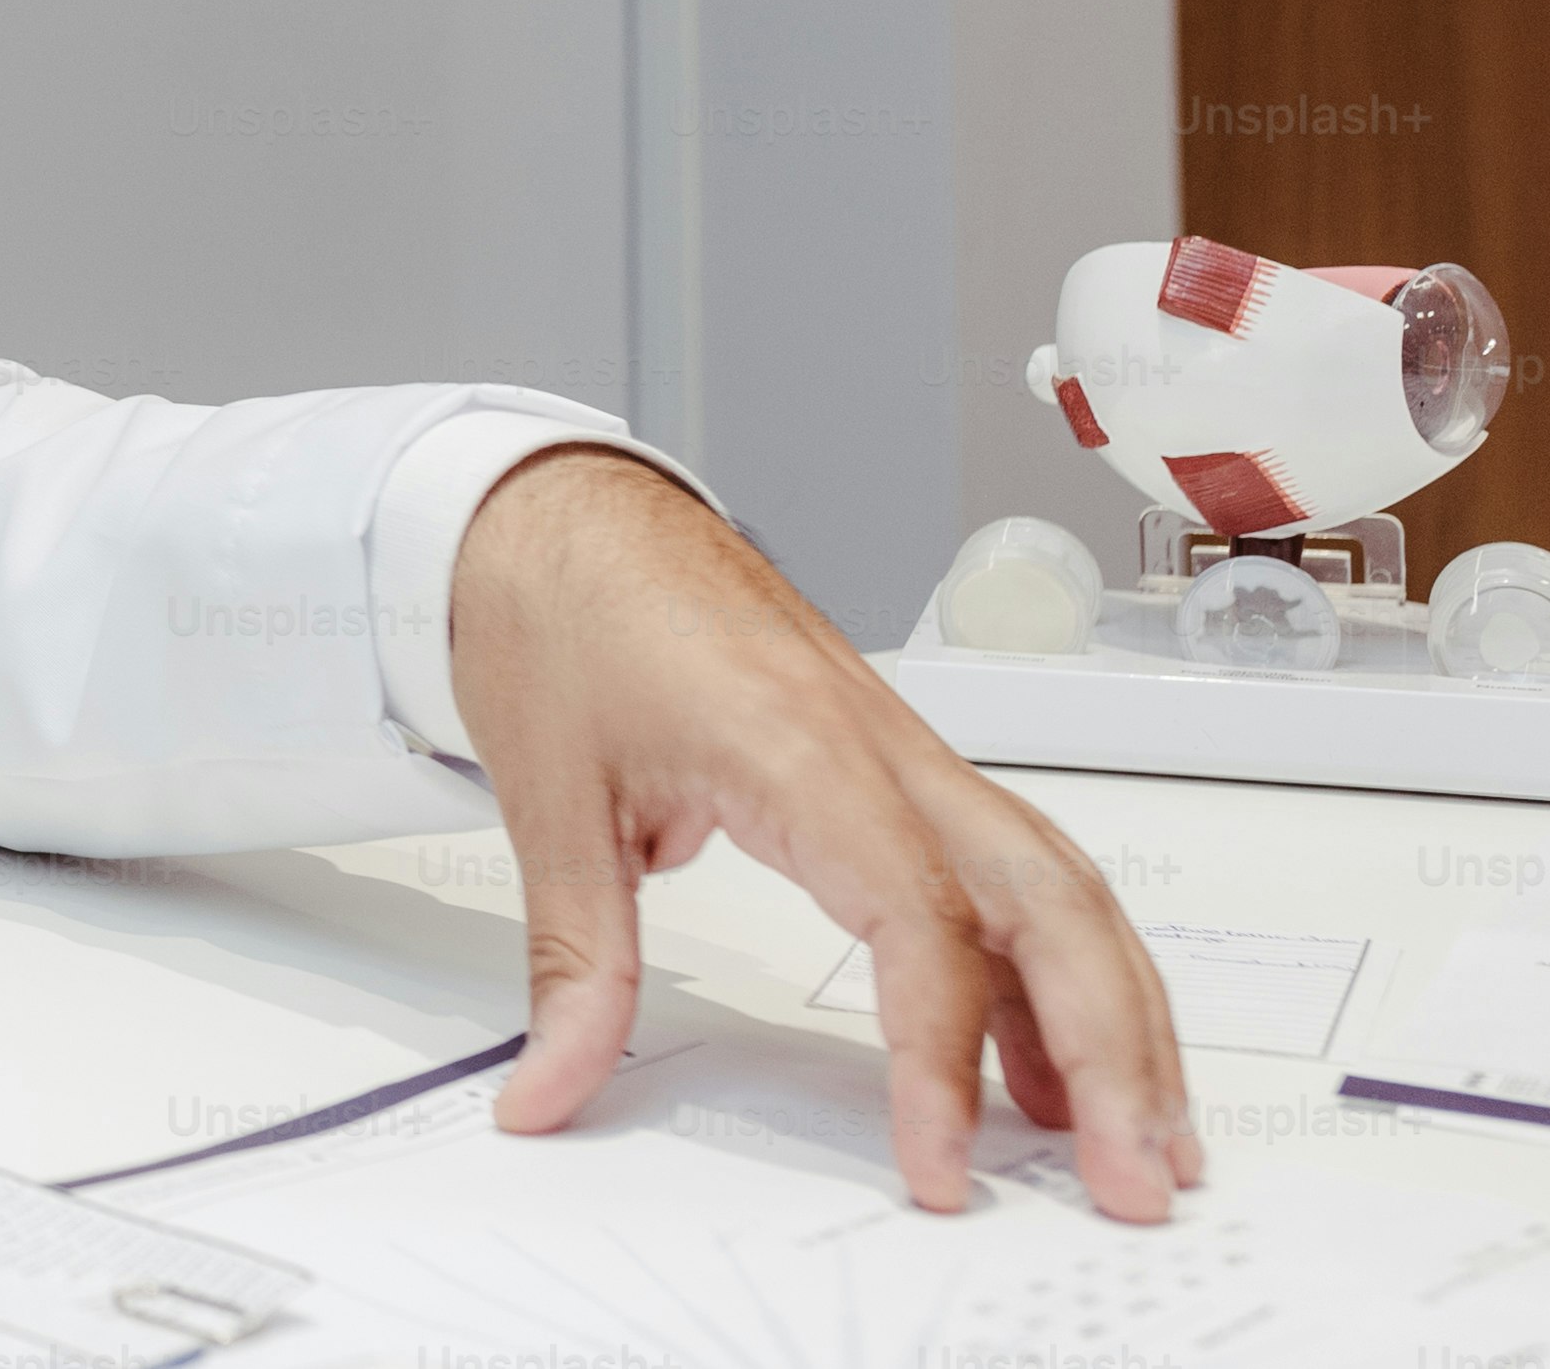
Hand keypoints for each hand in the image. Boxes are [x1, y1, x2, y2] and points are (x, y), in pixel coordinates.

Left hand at [450, 446, 1198, 1219]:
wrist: (558, 506)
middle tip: (1139, 1184)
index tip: (938, 1168)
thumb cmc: (563, 614)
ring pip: (1056, 887)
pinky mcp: (892, 762)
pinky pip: (1007, 872)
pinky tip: (1051, 1060)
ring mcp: (902, 751)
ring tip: (1140, 1143)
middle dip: (1115, 1050)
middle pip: (1050, 905)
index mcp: (802, 751)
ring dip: (1113, 1015)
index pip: (922, 929)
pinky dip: (1050, 969)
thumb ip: (573, 963)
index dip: (941, 1061)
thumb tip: (549, 1090)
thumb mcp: (548, 799)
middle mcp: (883, 749)